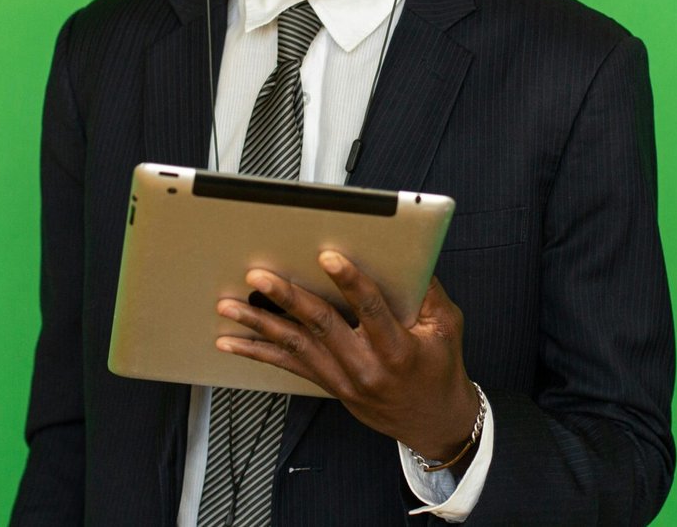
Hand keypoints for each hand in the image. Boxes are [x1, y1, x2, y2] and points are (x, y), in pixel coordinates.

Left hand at [215, 250, 480, 460]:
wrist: (434, 423)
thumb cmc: (441, 369)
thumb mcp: (447, 326)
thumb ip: (428, 291)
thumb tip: (406, 253)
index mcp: (398, 348)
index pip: (370, 309)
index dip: (349, 281)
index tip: (327, 257)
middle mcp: (366, 367)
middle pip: (321, 326)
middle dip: (286, 298)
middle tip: (258, 276)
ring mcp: (344, 380)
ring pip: (296, 346)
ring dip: (259, 324)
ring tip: (229, 306)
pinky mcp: (331, 386)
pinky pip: (289, 366)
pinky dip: (258, 352)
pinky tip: (231, 341)